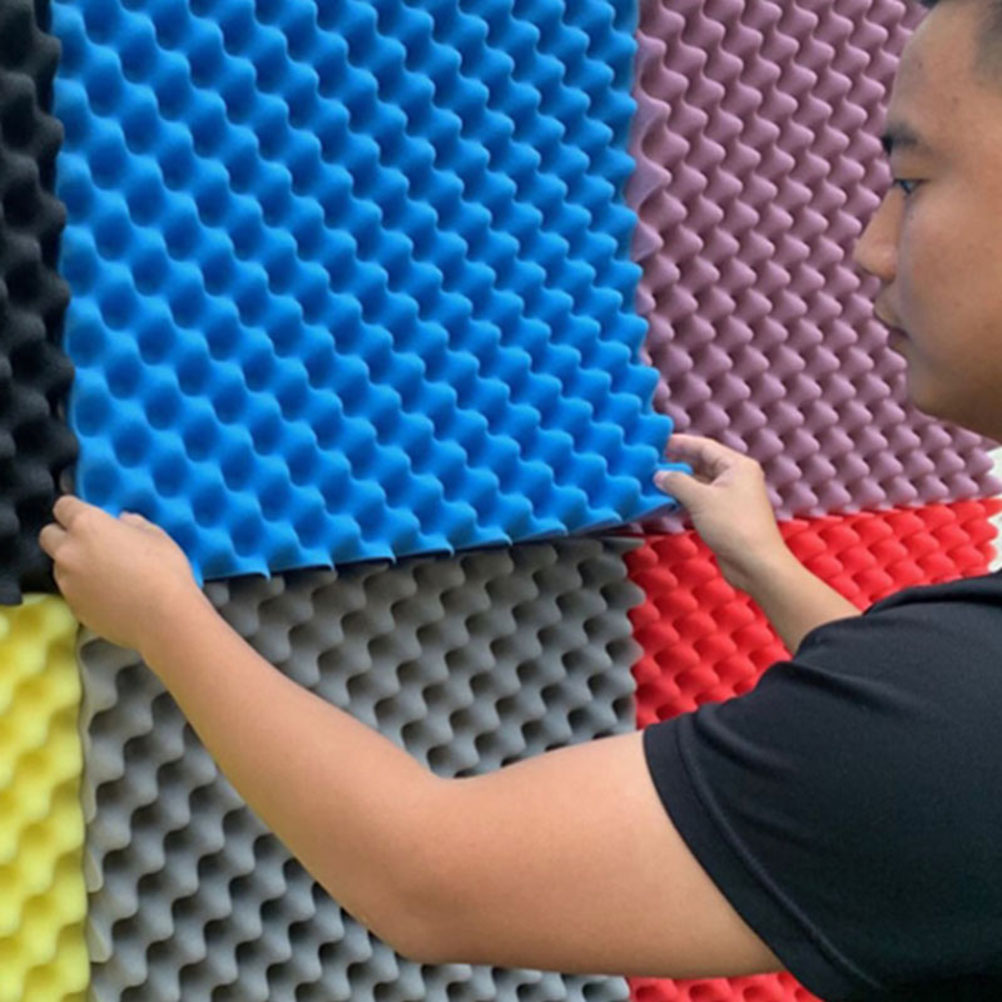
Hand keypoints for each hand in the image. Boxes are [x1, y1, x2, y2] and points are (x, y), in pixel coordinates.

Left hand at [39, 496, 203, 651]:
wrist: (165, 618)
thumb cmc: (166, 570)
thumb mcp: (157, 536)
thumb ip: (133, 523)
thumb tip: (122, 521)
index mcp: (87, 526)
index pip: (64, 506)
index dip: (76, 509)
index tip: (90, 516)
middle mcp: (68, 551)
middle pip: (48, 536)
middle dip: (63, 536)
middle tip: (91, 544)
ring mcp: (67, 582)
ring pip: (60, 566)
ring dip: (75, 565)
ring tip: (106, 575)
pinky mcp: (73, 607)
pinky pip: (73, 591)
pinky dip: (85, 590)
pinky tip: (111, 596)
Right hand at [654, 434, 790, 590]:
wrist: (755, 563)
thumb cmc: (732, 525)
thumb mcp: (701, 499)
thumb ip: (677, 482)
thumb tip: (658, 475)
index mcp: (737, 465)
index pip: (705, 447)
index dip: (681, 443)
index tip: (659, 442)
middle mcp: (737, 477)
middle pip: (703, 463)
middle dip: (679, 463)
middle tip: (653, 462)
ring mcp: (732, 497)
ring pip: (701, 483)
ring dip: (680, 482)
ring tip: (655, 480)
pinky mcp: (726, 515)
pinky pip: (702, 499)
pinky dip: (686, 498)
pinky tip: (667, 500)